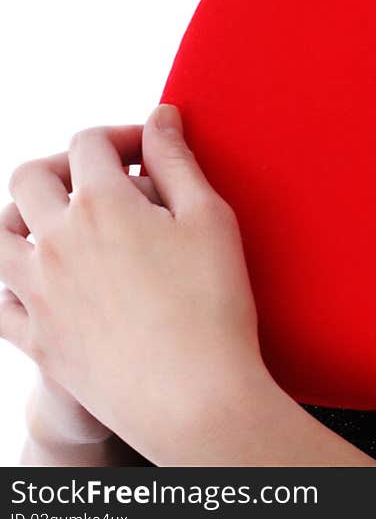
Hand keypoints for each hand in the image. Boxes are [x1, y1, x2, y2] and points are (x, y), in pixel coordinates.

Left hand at [0, 106, 268, 461]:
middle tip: (103, 180)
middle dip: (64, 165)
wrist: (194, 401)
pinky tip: (41, 278)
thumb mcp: (209, 218)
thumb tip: (159, 117)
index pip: (89, 142)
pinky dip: (10, 281)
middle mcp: (56, 241)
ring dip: (23, 215)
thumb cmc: (213, 306)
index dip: (121, 136)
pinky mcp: (36, 339)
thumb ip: (177, 160)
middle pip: (28, 177)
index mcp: (101, 203)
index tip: (150, 153)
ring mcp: (38, 293)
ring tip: (60, 222)